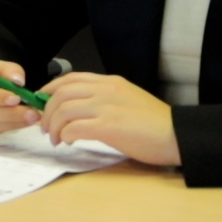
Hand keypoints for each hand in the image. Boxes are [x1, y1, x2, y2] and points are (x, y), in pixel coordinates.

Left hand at [38, 72, 181, 165]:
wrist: (178, 135)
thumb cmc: (156, 124)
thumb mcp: (128, 100)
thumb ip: (105, 98)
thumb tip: (80, 108)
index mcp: (111, 82)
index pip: (70, 79)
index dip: (50, 89)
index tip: (42, 102)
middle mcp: (106, 90)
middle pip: (61, 93)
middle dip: (47, 110)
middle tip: (45, 126)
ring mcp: (107, 107)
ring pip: (64, 110)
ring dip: (53, 126)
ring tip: (56, 138)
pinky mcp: (109, 126)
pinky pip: (74, 128)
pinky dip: (65, 135)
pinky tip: (69, 142)